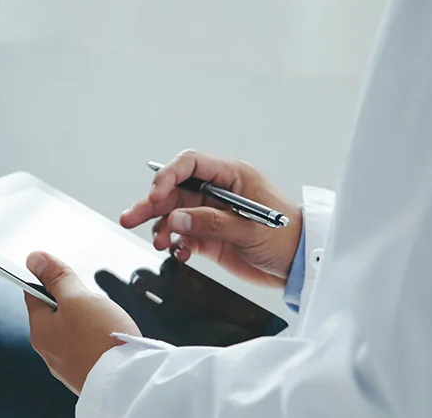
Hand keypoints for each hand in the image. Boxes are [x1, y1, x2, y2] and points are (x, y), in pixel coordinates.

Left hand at [24, 251, 140, 394]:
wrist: (129, 382)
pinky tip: (110, 337)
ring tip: (104, 321)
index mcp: (40, 331)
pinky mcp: (86, 372)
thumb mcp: (78, 297)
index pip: (33, 294)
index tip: (60, 273)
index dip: (47, 279)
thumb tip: (34, 259)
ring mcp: (68, 364)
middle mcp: (49, 351)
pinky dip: (97, 338)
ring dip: (87, 320)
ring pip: (73, 330)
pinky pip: (87, 347)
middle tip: (92, 301)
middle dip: (74, 301)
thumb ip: (57, 278)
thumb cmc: (103, 341)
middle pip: (55, 312)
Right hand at [120, 149, 301, 287]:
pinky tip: (179, 252)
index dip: (168, 176)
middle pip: (174, 190)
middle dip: (151, 204)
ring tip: (157, 242)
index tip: (155, 195)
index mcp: (232, 177)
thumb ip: (212, 223)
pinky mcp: (209, 236)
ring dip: (160, 227)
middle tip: (130, 218)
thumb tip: (177, 219)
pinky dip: (176, 244)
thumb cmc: (288, 239)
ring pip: (173, 214)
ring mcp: (211, 214)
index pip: (190, 164)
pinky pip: (182, 235)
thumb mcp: (251, 229)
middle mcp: (217, 192)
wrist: (301, 267)